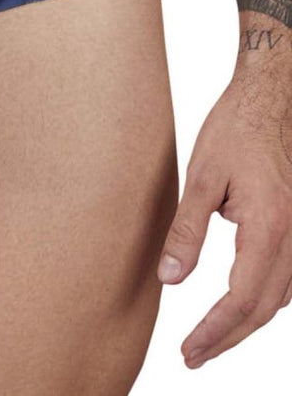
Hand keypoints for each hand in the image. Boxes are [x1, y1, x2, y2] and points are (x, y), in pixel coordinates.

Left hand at [158, 78, 291, 367]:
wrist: (270, 95)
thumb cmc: (235, 127)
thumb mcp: (201, 176)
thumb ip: (187, 230)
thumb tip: (170, 278)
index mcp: (269, 224)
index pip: (242, 298)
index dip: (216, 331)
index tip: (190, 350)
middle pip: (266, 307)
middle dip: (230, 336)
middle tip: (195, 355)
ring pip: (284, 296)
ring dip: (249, 321)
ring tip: (213, 336)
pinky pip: (290, 276)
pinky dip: (267, 297)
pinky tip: (243, 301)